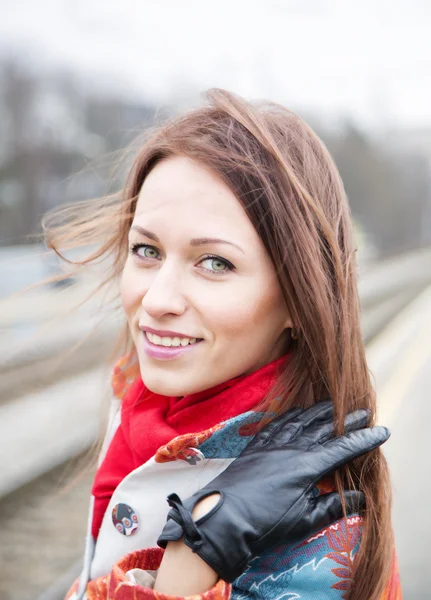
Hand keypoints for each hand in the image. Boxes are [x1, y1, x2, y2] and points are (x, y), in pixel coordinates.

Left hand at [157, 401, 389, 582]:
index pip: (343, 448)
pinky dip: (290, 415)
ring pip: (300, 420)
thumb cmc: (266, 525)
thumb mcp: (305, 521)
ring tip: (333, 405)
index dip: (364, 440)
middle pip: (324, 428)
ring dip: (319, 412)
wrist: (224, 519)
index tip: (381, 432)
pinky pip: (276, 423)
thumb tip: (361, 499)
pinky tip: (296, 412)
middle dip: (346, 419)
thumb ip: (334, 507)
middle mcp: (291, 448)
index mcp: (307, 466)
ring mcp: (271, 444)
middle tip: (363, 412)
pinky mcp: (255, 446)